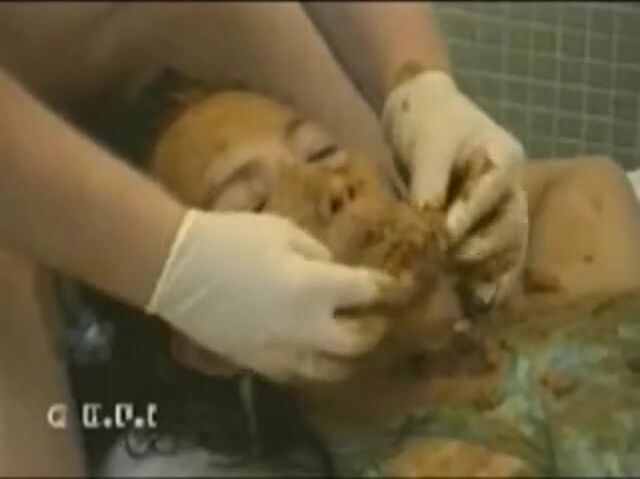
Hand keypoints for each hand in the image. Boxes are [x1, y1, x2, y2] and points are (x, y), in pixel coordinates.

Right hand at [146, 209, 399, 382]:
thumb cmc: (232, 238)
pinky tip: (311, 352)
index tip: (394, 285)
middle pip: (356, 343)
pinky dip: (311, 364)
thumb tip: (333, 270)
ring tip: (346, 342)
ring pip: (328, 369)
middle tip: (373, 319)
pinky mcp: (257, 363)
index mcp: (316, 288)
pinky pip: (295, 373)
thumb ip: (317, 253)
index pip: (366, 291)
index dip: (385, 287)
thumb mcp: (283, 230)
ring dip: (344, 356)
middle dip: (372, 330)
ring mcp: (281, 351)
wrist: (178, 268)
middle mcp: (306, 328)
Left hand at [382, 71, 527, 304]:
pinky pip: (491, 255)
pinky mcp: (481, 225)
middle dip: (478, 250)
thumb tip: (429, 233)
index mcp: (505, 159)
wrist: (420, 112)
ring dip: (485, 272)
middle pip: (508, 228)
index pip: (493, 194)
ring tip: (464, 296)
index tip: (445, 237)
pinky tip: (473, 303)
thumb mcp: (427, 148)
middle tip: (445, 262)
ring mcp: (498, 208)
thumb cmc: (426, 121)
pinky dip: (482, 277)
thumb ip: (430, 188)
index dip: (470, 217)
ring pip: (505, 248)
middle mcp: (509, 188)